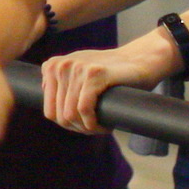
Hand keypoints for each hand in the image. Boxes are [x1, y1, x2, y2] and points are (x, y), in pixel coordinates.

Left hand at [39, 27, 180, 134]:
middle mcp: (60, 66)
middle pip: (60, 116)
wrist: (139, 60)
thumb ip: (61, 88)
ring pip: (71, 115)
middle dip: (79, 128)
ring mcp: (76, 68)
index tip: (85, 124)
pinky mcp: (93, 74)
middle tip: (96, 128)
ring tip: (102, 126)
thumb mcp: (78, 76)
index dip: (69, 124)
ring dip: (88, 128)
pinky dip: (94, 124)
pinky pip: (84, 110)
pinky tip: (106, 125)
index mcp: (52, 67)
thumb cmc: (109, 74)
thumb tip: (51, 115)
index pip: (50, 111)